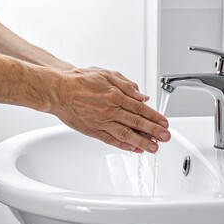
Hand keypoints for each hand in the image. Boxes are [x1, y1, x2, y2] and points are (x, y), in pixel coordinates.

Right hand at [51, 67, 170, 152]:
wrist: (58, 90)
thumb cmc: (81, 80)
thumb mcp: (106, 74)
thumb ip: (126, 85)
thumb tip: (142, 96)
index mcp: (115, 95)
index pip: (140, 108)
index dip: (154, 117)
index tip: (164, 123)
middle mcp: (110, 110)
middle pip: (137, 122)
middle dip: (153, 131)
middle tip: (165, 138)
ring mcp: (101, 122)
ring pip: (126, 134)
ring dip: (142, 142)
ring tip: (154, 148)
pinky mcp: (92, 131)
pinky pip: (111, 140)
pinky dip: (124, 146)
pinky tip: (134, 149)